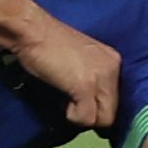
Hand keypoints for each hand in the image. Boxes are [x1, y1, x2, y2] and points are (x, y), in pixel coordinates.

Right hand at [9, 14, 119, 128]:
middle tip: (71, 104)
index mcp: (112, 60)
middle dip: (91, 113)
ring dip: (82, 116)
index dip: (98, 105)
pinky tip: (62, 103)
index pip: (116, 97)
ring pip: (103, 119)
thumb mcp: (79, 57)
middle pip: (112, 111)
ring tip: (65, 101)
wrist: (31, 29)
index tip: (82, 102)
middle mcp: (112, 69)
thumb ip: (91, 75)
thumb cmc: (46, 41)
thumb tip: (90, 102)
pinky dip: (72, 116)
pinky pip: (86, 118)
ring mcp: (100, 78)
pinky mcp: (85, 87)